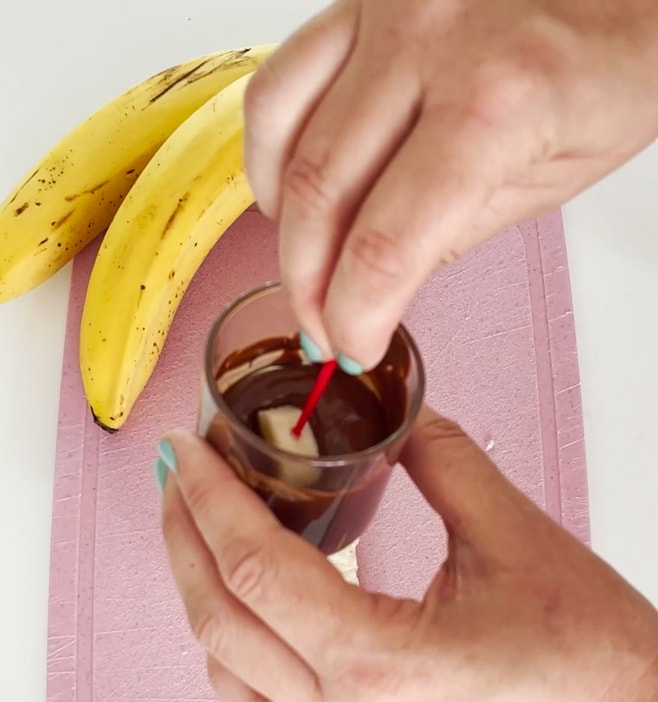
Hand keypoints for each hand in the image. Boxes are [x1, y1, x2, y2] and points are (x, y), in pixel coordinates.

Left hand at [159, 408, 657, 701]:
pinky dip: (231, 657)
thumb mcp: (513, 535)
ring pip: (227, 676)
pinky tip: (236, 615)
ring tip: (192, 534)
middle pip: (221, 620)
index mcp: (381, 662)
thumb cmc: (593, 660)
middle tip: (176, 475)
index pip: (256, 566)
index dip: (209, 497)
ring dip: (198, 597)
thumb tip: (394, 420)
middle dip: (183, 537)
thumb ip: (439, 461)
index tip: (186, 450)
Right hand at [245, 0, 657, 369]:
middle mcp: (431, 44)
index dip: (356, 314)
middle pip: (321, 196)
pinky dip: (268, 151)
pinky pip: (279, 83)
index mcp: (497, 105)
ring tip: (306, 269)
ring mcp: (386, 11)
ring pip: (288, 143)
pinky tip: (286, 191)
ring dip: (284, 229)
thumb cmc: (609, 73)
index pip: (386, 245)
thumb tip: (373, 288)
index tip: (353, 345)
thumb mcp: (549, 183)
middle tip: (321, 325)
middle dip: (310, 285)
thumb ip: (451, 235)